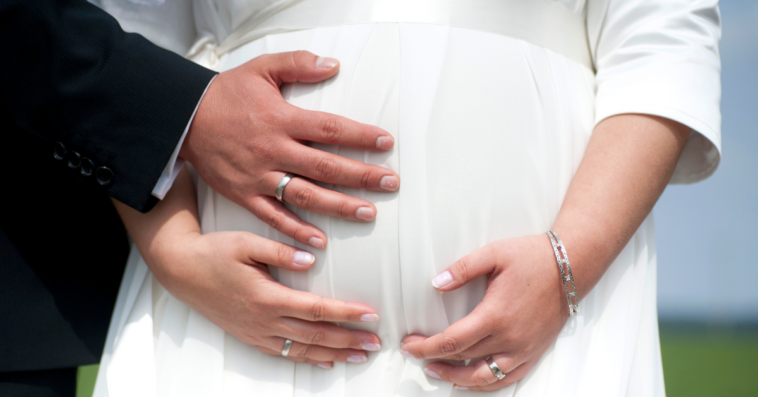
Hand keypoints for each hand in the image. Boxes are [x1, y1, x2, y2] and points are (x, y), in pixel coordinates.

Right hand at [152, 229, 382, 368]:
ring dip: (334, 354)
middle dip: (349, 340)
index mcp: (266, 297)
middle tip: (375, 343)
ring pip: (303, 350)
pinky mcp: (250, 336)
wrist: (182, 271)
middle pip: (316, 335)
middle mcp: (264, 320)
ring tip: (360, 356)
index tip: (370, 315)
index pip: (316, 309)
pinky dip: (308, 359)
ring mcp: (256, 332)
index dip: (346, 313)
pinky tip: (325, 361)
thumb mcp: (246, 242)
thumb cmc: (214, 253)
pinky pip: (284, 354)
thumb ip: (280, 250)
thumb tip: (311, 258)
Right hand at [181, 50, 399, 248]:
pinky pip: (273, 217)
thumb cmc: (226, 94)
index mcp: (280, 119)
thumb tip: (333, 65)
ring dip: (338, 206)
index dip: (360, 136)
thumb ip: (298, 63)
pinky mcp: (244, 195)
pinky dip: (296, 231)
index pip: (329, 128)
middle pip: (325, 166)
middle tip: (390, 183)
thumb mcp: (260, 69)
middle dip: (362, 175)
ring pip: (305, 195)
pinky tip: (320, 242)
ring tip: (368, 213)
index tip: (386, 143)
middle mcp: (273, 150)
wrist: (182, 119)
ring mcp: (259, 176)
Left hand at [400, 235, 568, 390]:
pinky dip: (487, 385)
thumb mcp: (494, 254)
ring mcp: (524, 349)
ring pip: (485, 378)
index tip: (409, 346)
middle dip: (433, 359)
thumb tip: (437, 283)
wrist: (572, 265)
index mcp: (495, 316)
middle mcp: (509, 338)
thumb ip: (462, 269)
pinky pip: (508, 378)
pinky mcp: (534, 351)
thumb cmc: (534, 257)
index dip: (426, 348)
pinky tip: (472, 381)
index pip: (452, 342)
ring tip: (437, 372)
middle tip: (415, 353)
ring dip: (457, 378)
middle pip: (463, 360)